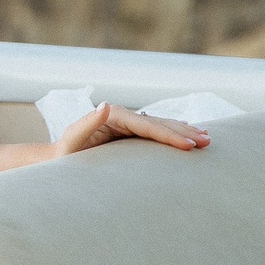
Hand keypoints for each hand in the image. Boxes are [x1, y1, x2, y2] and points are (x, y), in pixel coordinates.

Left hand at [51, 102, 210, 157]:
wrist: (57, 160)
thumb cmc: (64, 155)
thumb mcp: (72, 141)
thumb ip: (86, 123)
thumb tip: (106, 105)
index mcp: (112, 116)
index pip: (146, 125)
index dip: (168, 134)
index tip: (188, 145)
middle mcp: (122, 116)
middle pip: (158, 123)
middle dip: (183, 132)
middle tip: (206, 142)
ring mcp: (127, 125)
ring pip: (161, 126)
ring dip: (184, 131)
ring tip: (206, 138)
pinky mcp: (129, 134)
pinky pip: (156, 132)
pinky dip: (174, 133)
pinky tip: (190, 134)